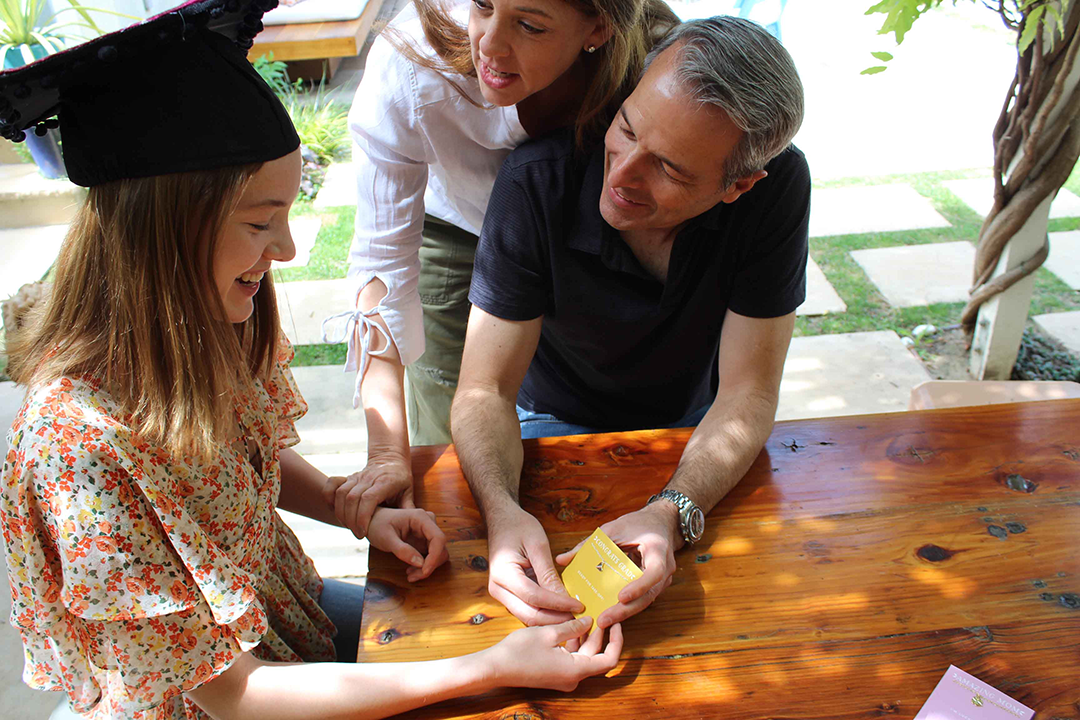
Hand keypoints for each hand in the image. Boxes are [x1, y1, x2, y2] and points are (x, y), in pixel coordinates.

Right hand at [324, 451, 414, 538]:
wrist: (390, 459)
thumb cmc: (401, 479)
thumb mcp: (409, 492)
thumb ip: (408, 508)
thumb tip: (412, 526)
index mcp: (384, 482)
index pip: (368, 498)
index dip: (362, 516)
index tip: (363, 532)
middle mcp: (368, 478)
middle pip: (352, 498)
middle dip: (351, 520)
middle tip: (358, 534)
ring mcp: (356, 477)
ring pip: (341, 494)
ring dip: (341, 513)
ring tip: (349, 526)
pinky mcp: (348, 477)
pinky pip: (332, 484)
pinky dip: (328, 497)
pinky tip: (333, 510)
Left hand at [366, 507, 448, 581]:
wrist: (373, 522)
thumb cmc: (377, 525)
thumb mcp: (386, 538)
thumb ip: (402, 550)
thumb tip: (420, 563)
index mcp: (420, 518)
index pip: (438, 538)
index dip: (435, 557)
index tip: (424, 571)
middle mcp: (428, 523)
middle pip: (440, 548)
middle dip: (430, 565)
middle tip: (412, 576)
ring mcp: (427, 532)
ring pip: (438, 553)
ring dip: (427, 567)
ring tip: (410, 574)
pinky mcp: (425, 541)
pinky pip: (431, 556)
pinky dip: (424, 566)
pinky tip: (411, 570)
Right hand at [482, 616, 622, 691]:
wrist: (495, 668)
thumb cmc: (519, 651)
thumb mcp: (549, 632)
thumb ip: (573, 627)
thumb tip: (589, 621)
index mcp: (575, 670)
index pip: (609, 659)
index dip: (616, 641)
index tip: (615, 622)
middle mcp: (572, 678)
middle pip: (596, 656)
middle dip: (600, 634)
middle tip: (601, 611)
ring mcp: (563, 677)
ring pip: (583, 656)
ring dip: (586, 636)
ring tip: (586, 613)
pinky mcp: (554, 673)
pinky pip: (571, 657)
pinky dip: (574, 642)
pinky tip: (570, 624)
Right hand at [486, 505, 584, 625]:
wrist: (501, 520)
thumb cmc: (519, 527)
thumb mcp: (537, 545)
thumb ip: (549, 573)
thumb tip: (565, 598)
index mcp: (503, 574)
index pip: (534, 597)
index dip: (558, 604)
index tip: (580, 606)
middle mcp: (498, 589)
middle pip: (529, 614)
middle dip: (556, 619)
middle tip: (580, 619)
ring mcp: (501, 594)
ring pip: (527, 616)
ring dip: (551, 619)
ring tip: (574, 617)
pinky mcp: (507, 595)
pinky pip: (527, 609)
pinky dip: (545, 612)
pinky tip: (562, 611)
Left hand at [556, 502, 680, 628]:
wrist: (661, 523)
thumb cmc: (638, 523)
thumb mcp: (613, 528)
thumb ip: (589, 544)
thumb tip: (562, 560)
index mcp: (658, 550)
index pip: (654, 573)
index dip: (639, 587)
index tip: (621, 597)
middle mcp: (665, 569)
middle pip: (648, 595)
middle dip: (625, 610)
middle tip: (602, 619)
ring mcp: (662, 580)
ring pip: (645, 601)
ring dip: (624, 613)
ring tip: (602, 621)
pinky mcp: (655, 586)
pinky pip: (641, 598)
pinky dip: (626, 607)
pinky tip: (608, 613)